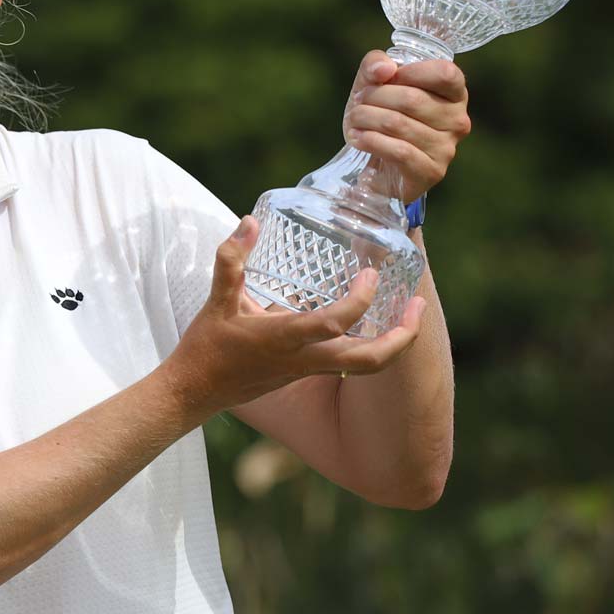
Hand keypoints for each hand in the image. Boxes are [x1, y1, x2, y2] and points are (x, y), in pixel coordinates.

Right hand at [165, 216, 425, 418]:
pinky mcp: (305, 374)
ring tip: (410, 315)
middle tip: (418, 304)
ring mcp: (307, 371)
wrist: (195, 392)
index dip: (359, 300)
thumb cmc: (206, 347)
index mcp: (283, 338)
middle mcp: (303, 359)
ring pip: (366, 367)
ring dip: (394, 343)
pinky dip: (371, 344)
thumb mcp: (217, 300)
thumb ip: (232, 259)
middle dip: (402, 336)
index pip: (334, 323)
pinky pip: (350, 364)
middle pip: (369, 361)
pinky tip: (373, 321)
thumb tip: (250, 221)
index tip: (371, 274)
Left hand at [342, 50, 470, 201]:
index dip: (409, 72)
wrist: (376, 165)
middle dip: (375, 97)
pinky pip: (399, 151)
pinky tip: (357, 137)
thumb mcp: (374, 84)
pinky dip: (371, 141)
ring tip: (354, 121)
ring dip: (366, 118)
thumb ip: (376, 65)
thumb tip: (384, 68)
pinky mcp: (431, 171)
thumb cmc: (381, 117)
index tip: (383, 78)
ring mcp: (446, 148)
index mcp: (454, 94)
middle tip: (358, 102)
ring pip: (398, 124)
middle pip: (412, 98)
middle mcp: (457, 120)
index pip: (444, 73)